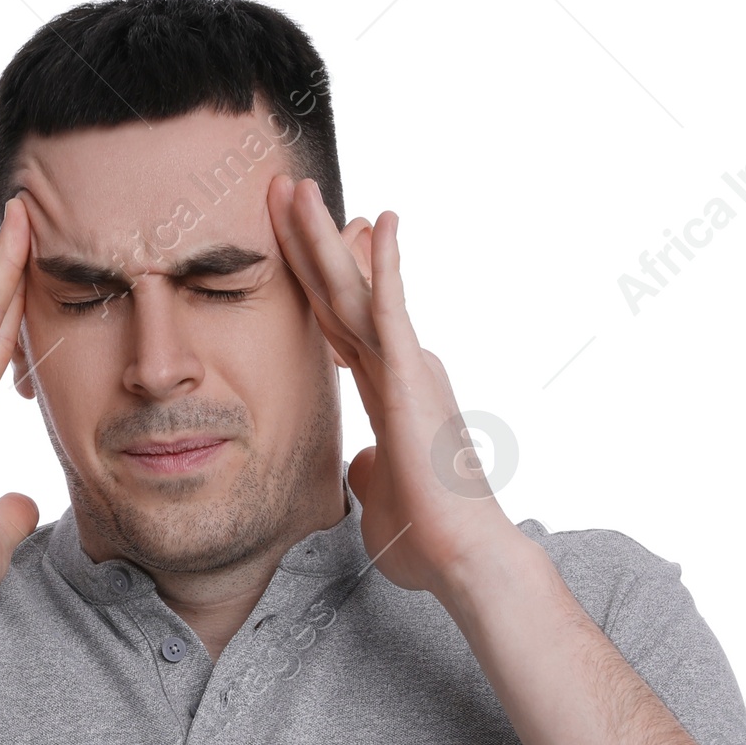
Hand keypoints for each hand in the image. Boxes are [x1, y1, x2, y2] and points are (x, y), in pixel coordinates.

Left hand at [266, 174, 522, 598]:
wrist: (461, 557)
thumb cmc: (428, 538)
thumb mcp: (379, 498)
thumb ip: (368, 472)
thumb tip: (359, 463)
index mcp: (389, 393)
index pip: (341, 325)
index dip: (315, 281)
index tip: (296, 242)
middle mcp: (401, 369)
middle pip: (342, 293)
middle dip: (310, 241)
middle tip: (283, 191)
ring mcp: (408, 369)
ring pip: (357, 289)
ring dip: (327, 236)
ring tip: (298, 187)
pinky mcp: (415, 379)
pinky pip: (394, 310)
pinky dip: (387, 264)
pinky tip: (380, 220)